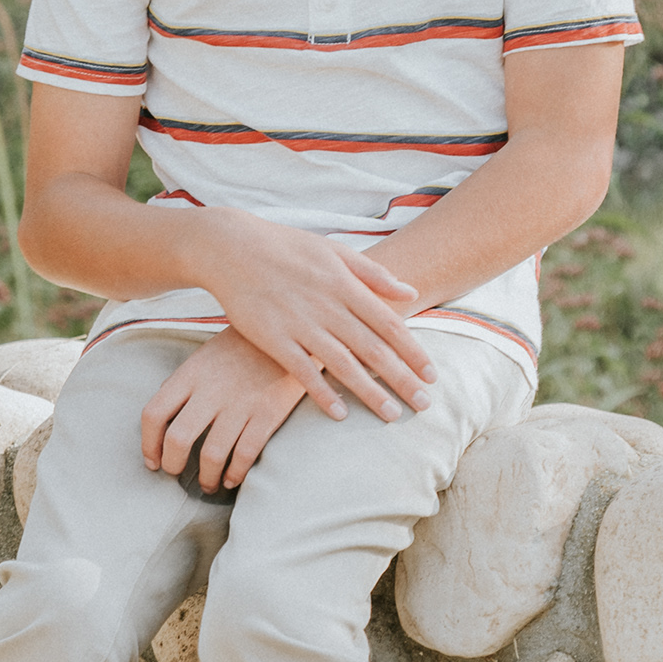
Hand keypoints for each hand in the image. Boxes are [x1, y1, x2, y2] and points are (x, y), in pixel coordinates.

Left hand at [141, 333, 312, 491]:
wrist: (288, 334)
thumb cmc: (241, 347)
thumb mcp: (204, 357)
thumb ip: (183, 385)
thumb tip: (162, 417)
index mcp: (190, 374)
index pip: (154, 414)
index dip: (148, 444)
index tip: (153, 461)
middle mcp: (211, 390)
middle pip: (178, 439)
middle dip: (172, 465)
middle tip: (177, 473)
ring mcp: (240, 403)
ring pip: (211, 455)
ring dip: (206, 478)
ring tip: (208, 484)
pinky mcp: (268, 413)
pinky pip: (245, 455)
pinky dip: (235, 474)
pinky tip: (231, 479)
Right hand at [183, 213, 434, 422]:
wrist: (230, 246)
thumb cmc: (286, 247)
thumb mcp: (334, 249)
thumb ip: (373, 273)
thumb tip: (410, 290)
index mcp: (345, 283)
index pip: (389, 323)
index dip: (413, 351)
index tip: (432, 375)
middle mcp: (327, 305)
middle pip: (373, 348)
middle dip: (402, 379)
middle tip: (425, 405)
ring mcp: (299, 323)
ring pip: (343, 364)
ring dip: (370, 392)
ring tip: (392, 415)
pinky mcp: (272, 337)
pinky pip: (302, 371)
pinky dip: (322, 392)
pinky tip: (340, 413)